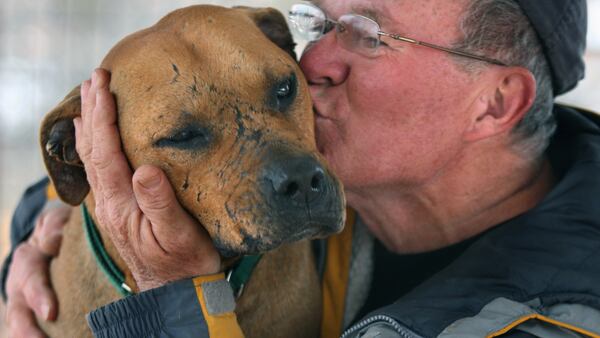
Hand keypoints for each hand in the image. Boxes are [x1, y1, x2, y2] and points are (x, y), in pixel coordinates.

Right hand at [6, 203, 70, 337]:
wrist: (53, 240)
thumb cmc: (61, 230)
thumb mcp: (58, 222)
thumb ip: (56, 227)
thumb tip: (53, 243)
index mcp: (28, 260)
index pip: (31, 280)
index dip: (39, 297)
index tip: (50, 314)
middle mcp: (20, 286)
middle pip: (19, 312)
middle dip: (29, 330)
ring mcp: (23, 303)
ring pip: (20, 324)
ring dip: (28, 337)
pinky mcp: (32, 315)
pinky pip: (28, 330)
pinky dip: (33, 337)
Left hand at [73, 69, 219, 290]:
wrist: (176, 292)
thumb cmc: (185, 263)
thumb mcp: (179, 236)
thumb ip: (159, 204)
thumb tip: (143, 169)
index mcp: (122, 204)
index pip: (105, 152)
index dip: (102, 116)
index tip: (102, 85)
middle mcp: (109, 203)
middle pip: (92, 150)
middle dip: (91, 111)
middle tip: (94, 78)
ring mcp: (111, 207)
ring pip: (92, 159)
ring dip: (90, 125)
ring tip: (89, 97)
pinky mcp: (118, 209)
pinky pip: (98, 169)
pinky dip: (94, 144)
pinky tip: (94, 136)